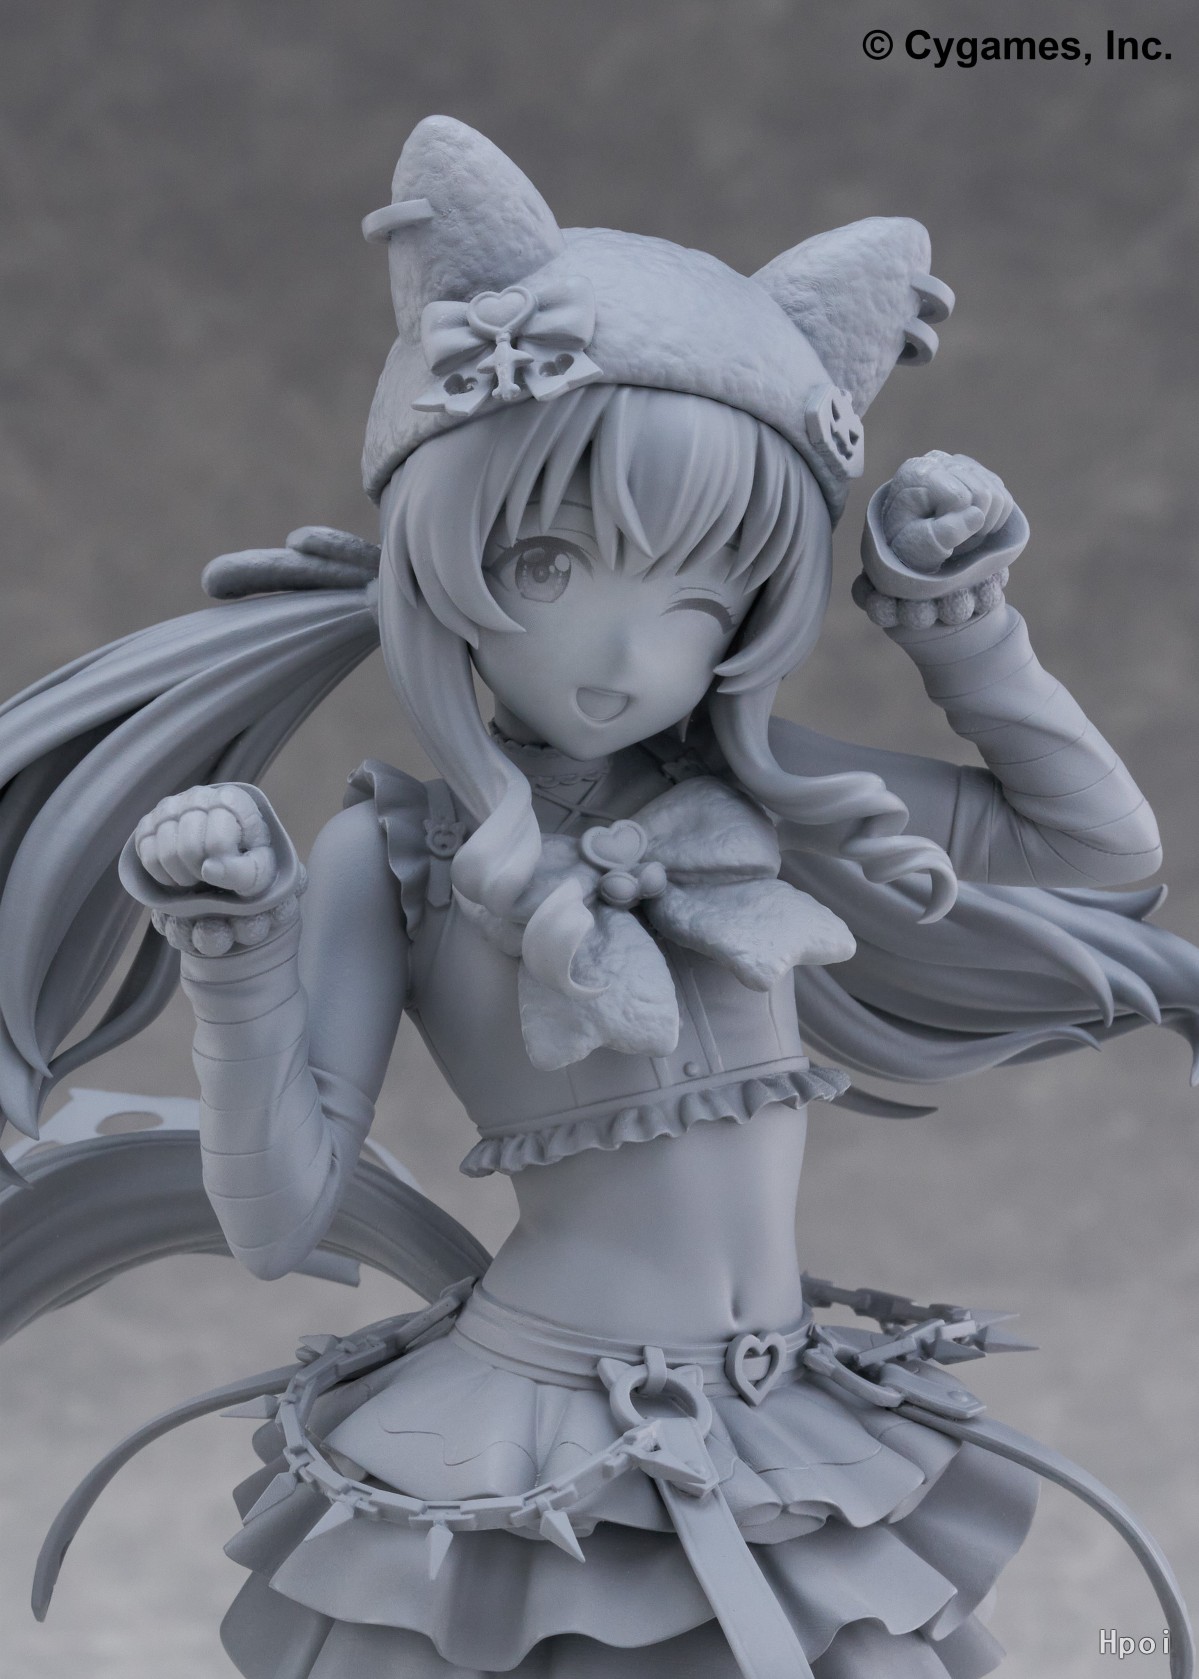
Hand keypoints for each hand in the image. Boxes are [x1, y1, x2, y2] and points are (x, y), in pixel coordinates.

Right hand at [133, 785, 278, 898]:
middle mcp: (199, 795)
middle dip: (199, 873)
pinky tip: (176, 872)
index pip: (218, 842)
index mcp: (232, 800)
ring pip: (164, 852)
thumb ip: (241, 872)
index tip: (230, 867)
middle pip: (188, 848)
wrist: (226, 850)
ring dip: (180, 876)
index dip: (223, 866)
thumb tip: (209, 869)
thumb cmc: (246, 859)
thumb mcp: (258, 871)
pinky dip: (159, 872)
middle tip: (209, 875)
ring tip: (194, 874)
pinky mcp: (149, 819)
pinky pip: (145, 851)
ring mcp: (171, 805)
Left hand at [881, 452, 1013, 574]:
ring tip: (960, 531)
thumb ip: (944, 534)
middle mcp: (939, 460)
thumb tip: (977, 515)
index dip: (953, 523)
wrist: (908, 541)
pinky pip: (1004, 497)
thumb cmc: (909, 546)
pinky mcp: (977, 473)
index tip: (934, 533)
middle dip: (973, 525)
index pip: (959, 498)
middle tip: (951, 538)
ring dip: (985, 523)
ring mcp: (960, 463)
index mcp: (917, 473)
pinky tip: (971, 524)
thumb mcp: (918, 548)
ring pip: (997, 494)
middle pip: (982, 493)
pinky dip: (994, 519)